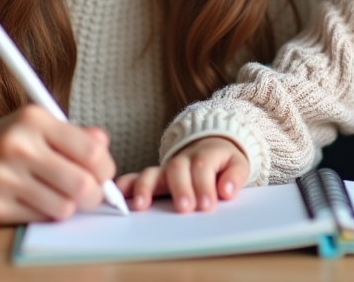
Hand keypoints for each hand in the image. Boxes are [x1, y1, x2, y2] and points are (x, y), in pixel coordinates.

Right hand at [0, 104, 116, 223]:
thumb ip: (76, 135)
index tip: (102, 174)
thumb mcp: (39, 127)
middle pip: (82, 184)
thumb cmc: (7, 144)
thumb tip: (105, 146)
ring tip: (59, 196)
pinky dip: (46, 215)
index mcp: (34, 119)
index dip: (105, 168)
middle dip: (94, 195)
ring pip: (64, 207)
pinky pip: (40, 220)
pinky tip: (36, 202)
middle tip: (88, 194)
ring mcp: (3, 178)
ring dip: (69, 206)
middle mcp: (18, 146)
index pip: (92, 150)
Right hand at [116, 137, 248, 212]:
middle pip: (176, 169)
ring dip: (144, 188)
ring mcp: (164, 169)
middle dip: (179, 188)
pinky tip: (116, 196)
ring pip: (152, 172)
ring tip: (141, 205)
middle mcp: (181, 160)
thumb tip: (227, 190)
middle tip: (184, 208)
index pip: (202, 167)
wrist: (209, 145)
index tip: (206, 205)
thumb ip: (235, 176)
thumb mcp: (237, 163)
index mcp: (204, 155)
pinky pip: (135, 178)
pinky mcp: (153, 177)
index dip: (204, 185)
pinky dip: (125, 186)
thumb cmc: (223, 161)